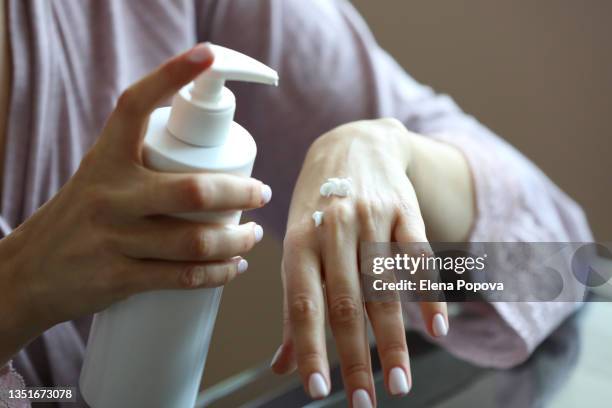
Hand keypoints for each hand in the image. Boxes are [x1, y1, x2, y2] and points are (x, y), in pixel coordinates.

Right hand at [0, 44, 270, 363]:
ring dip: (237, 239)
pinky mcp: (117, 279)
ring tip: (252, 234)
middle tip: (261, 193)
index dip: (170, 75)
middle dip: (240, 193)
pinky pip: (182, 277)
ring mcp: (113, 239)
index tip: (205, 54)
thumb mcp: (98, 178)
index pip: (134, 105)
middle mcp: (109, 195)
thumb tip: (203, 154)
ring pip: (195, 241)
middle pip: (193, 191)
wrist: (28, 274)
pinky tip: (233, 266)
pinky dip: (218, 272)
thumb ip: (139, 163)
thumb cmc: (79, 219)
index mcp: (104, 159)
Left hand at [271, 119, 448, 405]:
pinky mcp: (403, 209)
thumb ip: (293, 306)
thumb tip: (284, 366)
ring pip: (384, 286)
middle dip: (356, 357)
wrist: (352, 143)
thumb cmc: (318, 205)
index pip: (302, 302)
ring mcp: (371, 217)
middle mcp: (333, 228)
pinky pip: (418, 256)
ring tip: (400, 383)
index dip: (310, 346)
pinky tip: (437, 328)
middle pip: (347, 302)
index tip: (318, 390)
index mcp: (298, 241)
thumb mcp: (297, 246)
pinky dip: (428, 294)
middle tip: (365, 402)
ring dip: (394, 338)